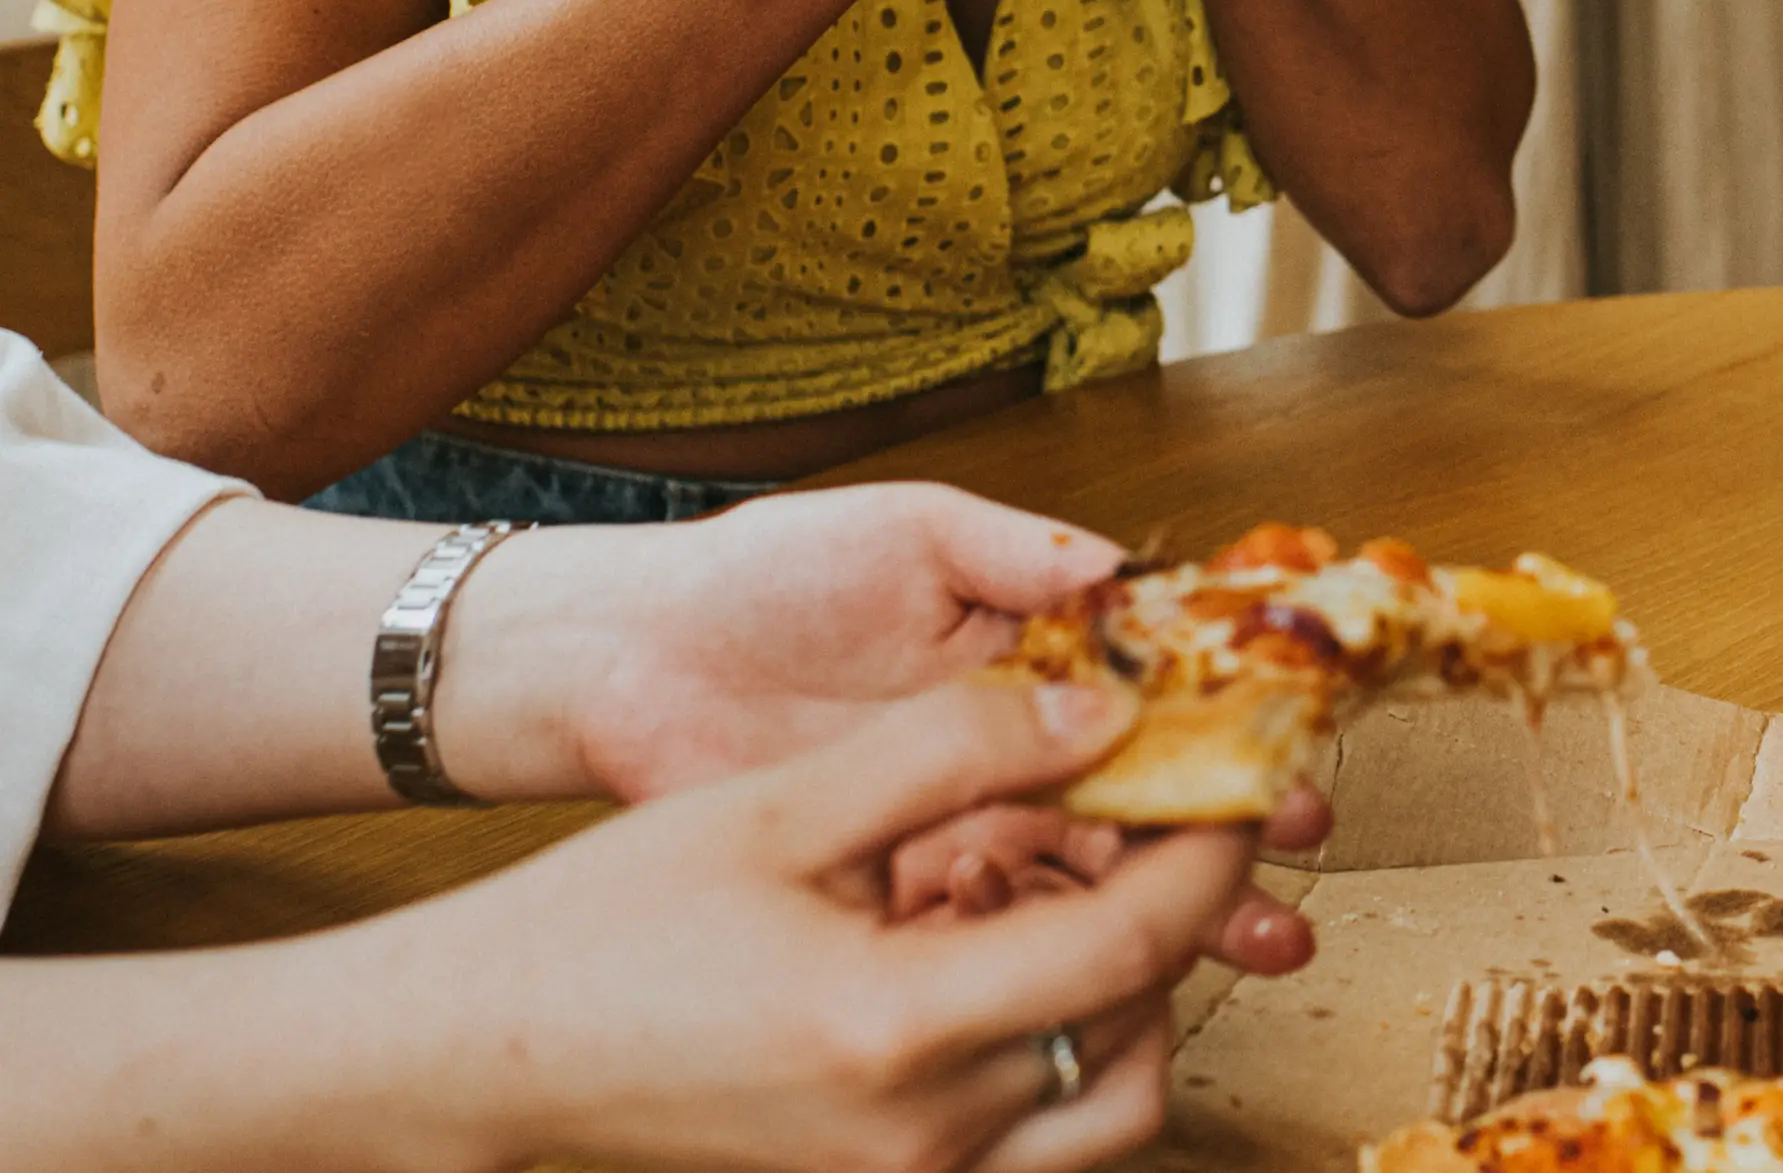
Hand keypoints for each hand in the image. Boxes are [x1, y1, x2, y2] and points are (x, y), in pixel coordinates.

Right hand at [381, 681, 1254, 1172]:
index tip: (1239, 779)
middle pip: (1146, 1032)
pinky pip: (1038, 1143)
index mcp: (899, 1030)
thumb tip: (1105, 712)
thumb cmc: (608, 925)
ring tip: (1063, 899)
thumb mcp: (781, 802)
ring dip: (1127, 1000)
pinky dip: (1061, 1057)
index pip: (1138, 944)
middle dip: (1176, 923)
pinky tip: (996, 967)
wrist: (483, 1056)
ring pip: (1110, 1106)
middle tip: (1151, 826)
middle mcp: (923, 1139)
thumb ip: (956, 750)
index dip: (1210, 852)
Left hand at [453, 482, 1329, 975]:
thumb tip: (1134, 574)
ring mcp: (953, 835)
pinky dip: (1043, 964)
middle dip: (1227, 869)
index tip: (1293, 779)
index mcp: (1035, 670)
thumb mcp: (906, 534)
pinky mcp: (886, 897)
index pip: (1162, 715)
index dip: (1234, 749)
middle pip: (1146, 823)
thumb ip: (1018, 551)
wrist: (620, 658)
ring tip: (1233, 958)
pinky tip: (1086, 979)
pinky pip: (983, 941)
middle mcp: (1009, 761)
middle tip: (1284, 905)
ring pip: (1084, 897)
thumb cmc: (762, 575)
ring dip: (1165, 933)